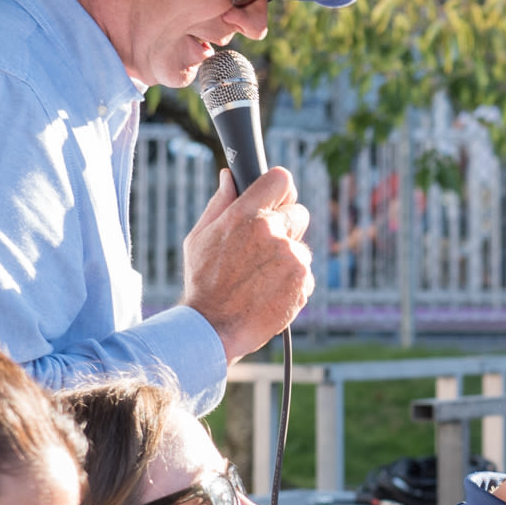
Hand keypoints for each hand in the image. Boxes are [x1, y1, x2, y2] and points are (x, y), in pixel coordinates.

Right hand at [183, 163, 314, 360]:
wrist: (213, 328)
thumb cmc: (202, 282)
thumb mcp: (200, 236)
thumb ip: (220, 203)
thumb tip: (229, 176)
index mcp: (245, 214)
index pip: (280, 179)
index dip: (279, 190)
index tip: (276, 200)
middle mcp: (272, 230)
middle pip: (298, 213)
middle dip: (285, 226)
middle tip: (262, 248)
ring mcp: (291, 256)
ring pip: (300, 247)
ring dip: (287, 258)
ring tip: (260, 278)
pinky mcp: (303, 280)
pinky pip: (305, 273)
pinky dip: (293, 282)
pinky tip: (269, 292)